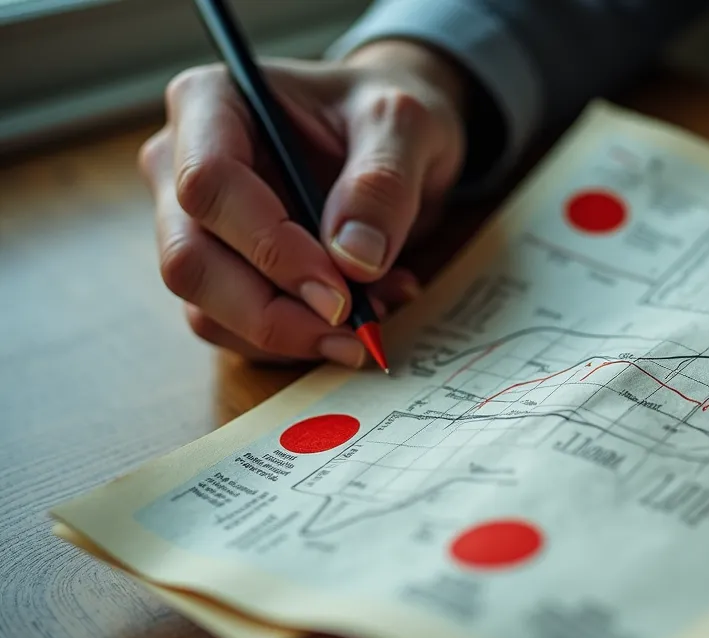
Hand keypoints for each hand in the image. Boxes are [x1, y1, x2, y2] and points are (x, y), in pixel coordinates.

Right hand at [139, 40, 466, 366]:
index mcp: (209, 104)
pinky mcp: (219, 275)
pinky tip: (365, 312)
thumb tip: (353, 260)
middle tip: (355, 334)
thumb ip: (383, 182)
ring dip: (292, 334)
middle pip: (190, 261)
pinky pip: (237, 332)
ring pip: (205, 311)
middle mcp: (179, 166)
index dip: (269, 247)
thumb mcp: (405, 125)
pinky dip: (301, 339)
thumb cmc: (386, 115)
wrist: (392, 139)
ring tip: (374, 315)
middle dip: (272, 313)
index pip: (208, 185)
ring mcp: (191, 226)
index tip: (340, 291)